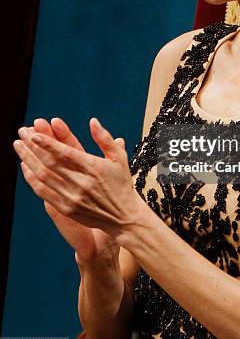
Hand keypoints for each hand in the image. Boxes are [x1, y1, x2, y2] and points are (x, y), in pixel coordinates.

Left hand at [14, 117, 144, 244]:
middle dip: (33, 146)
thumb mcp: (119, 158)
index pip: (66, 153)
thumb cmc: (122, 184)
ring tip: (18, 145)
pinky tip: (25, 167)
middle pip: (50, 163)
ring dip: (28, 159)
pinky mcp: (66, 209)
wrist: (123, 217)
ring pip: (43, 176)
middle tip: (22, 132)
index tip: (34, 133)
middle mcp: (81, 183)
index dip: (48, 143)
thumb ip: (105, 138)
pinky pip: (43, 192)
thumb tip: (93, 121)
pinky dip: (32, 178)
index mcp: (94, 168)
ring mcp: (72, 197)